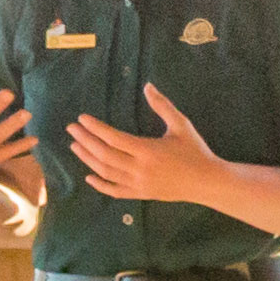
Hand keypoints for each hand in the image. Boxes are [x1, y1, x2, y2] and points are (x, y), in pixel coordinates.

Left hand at [66, 84, 228, 204]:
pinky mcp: (141, 194)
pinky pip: (115, 191)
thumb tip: (147, 86)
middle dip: (85, 141)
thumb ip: (162, 106)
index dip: (95, 128)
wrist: (207, 182)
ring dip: (87, 159)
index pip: (114, 138)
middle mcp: (140, 169)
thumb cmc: (195, 151)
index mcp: (148, 150)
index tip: (82, 118)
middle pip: (104, 155)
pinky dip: (100, 185)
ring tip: (75, 146)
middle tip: (72, 129)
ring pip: (106, 172)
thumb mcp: (181, 125)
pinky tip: (88, 176)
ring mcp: (139, 184)